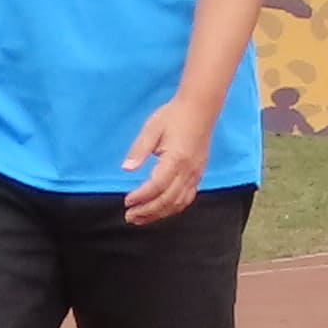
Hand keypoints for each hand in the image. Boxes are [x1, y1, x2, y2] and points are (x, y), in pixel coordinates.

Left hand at [119, 94, 220, 224]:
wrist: (200, 108)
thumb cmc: (174, 116)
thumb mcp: (151, 129)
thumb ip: (139, 150)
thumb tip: (126, 169)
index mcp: (175, 159)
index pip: (156, 186)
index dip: (141, 197)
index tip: (127, 202)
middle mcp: (188, 170)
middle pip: (167, 200)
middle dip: (147, 212)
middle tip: (129, 217)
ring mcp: (196, 174)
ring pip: (178, 202)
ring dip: (159, 213)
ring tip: (142, 218)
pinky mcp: (199, 173)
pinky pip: (188, 197)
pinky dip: (174, 207)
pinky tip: (162, 210)